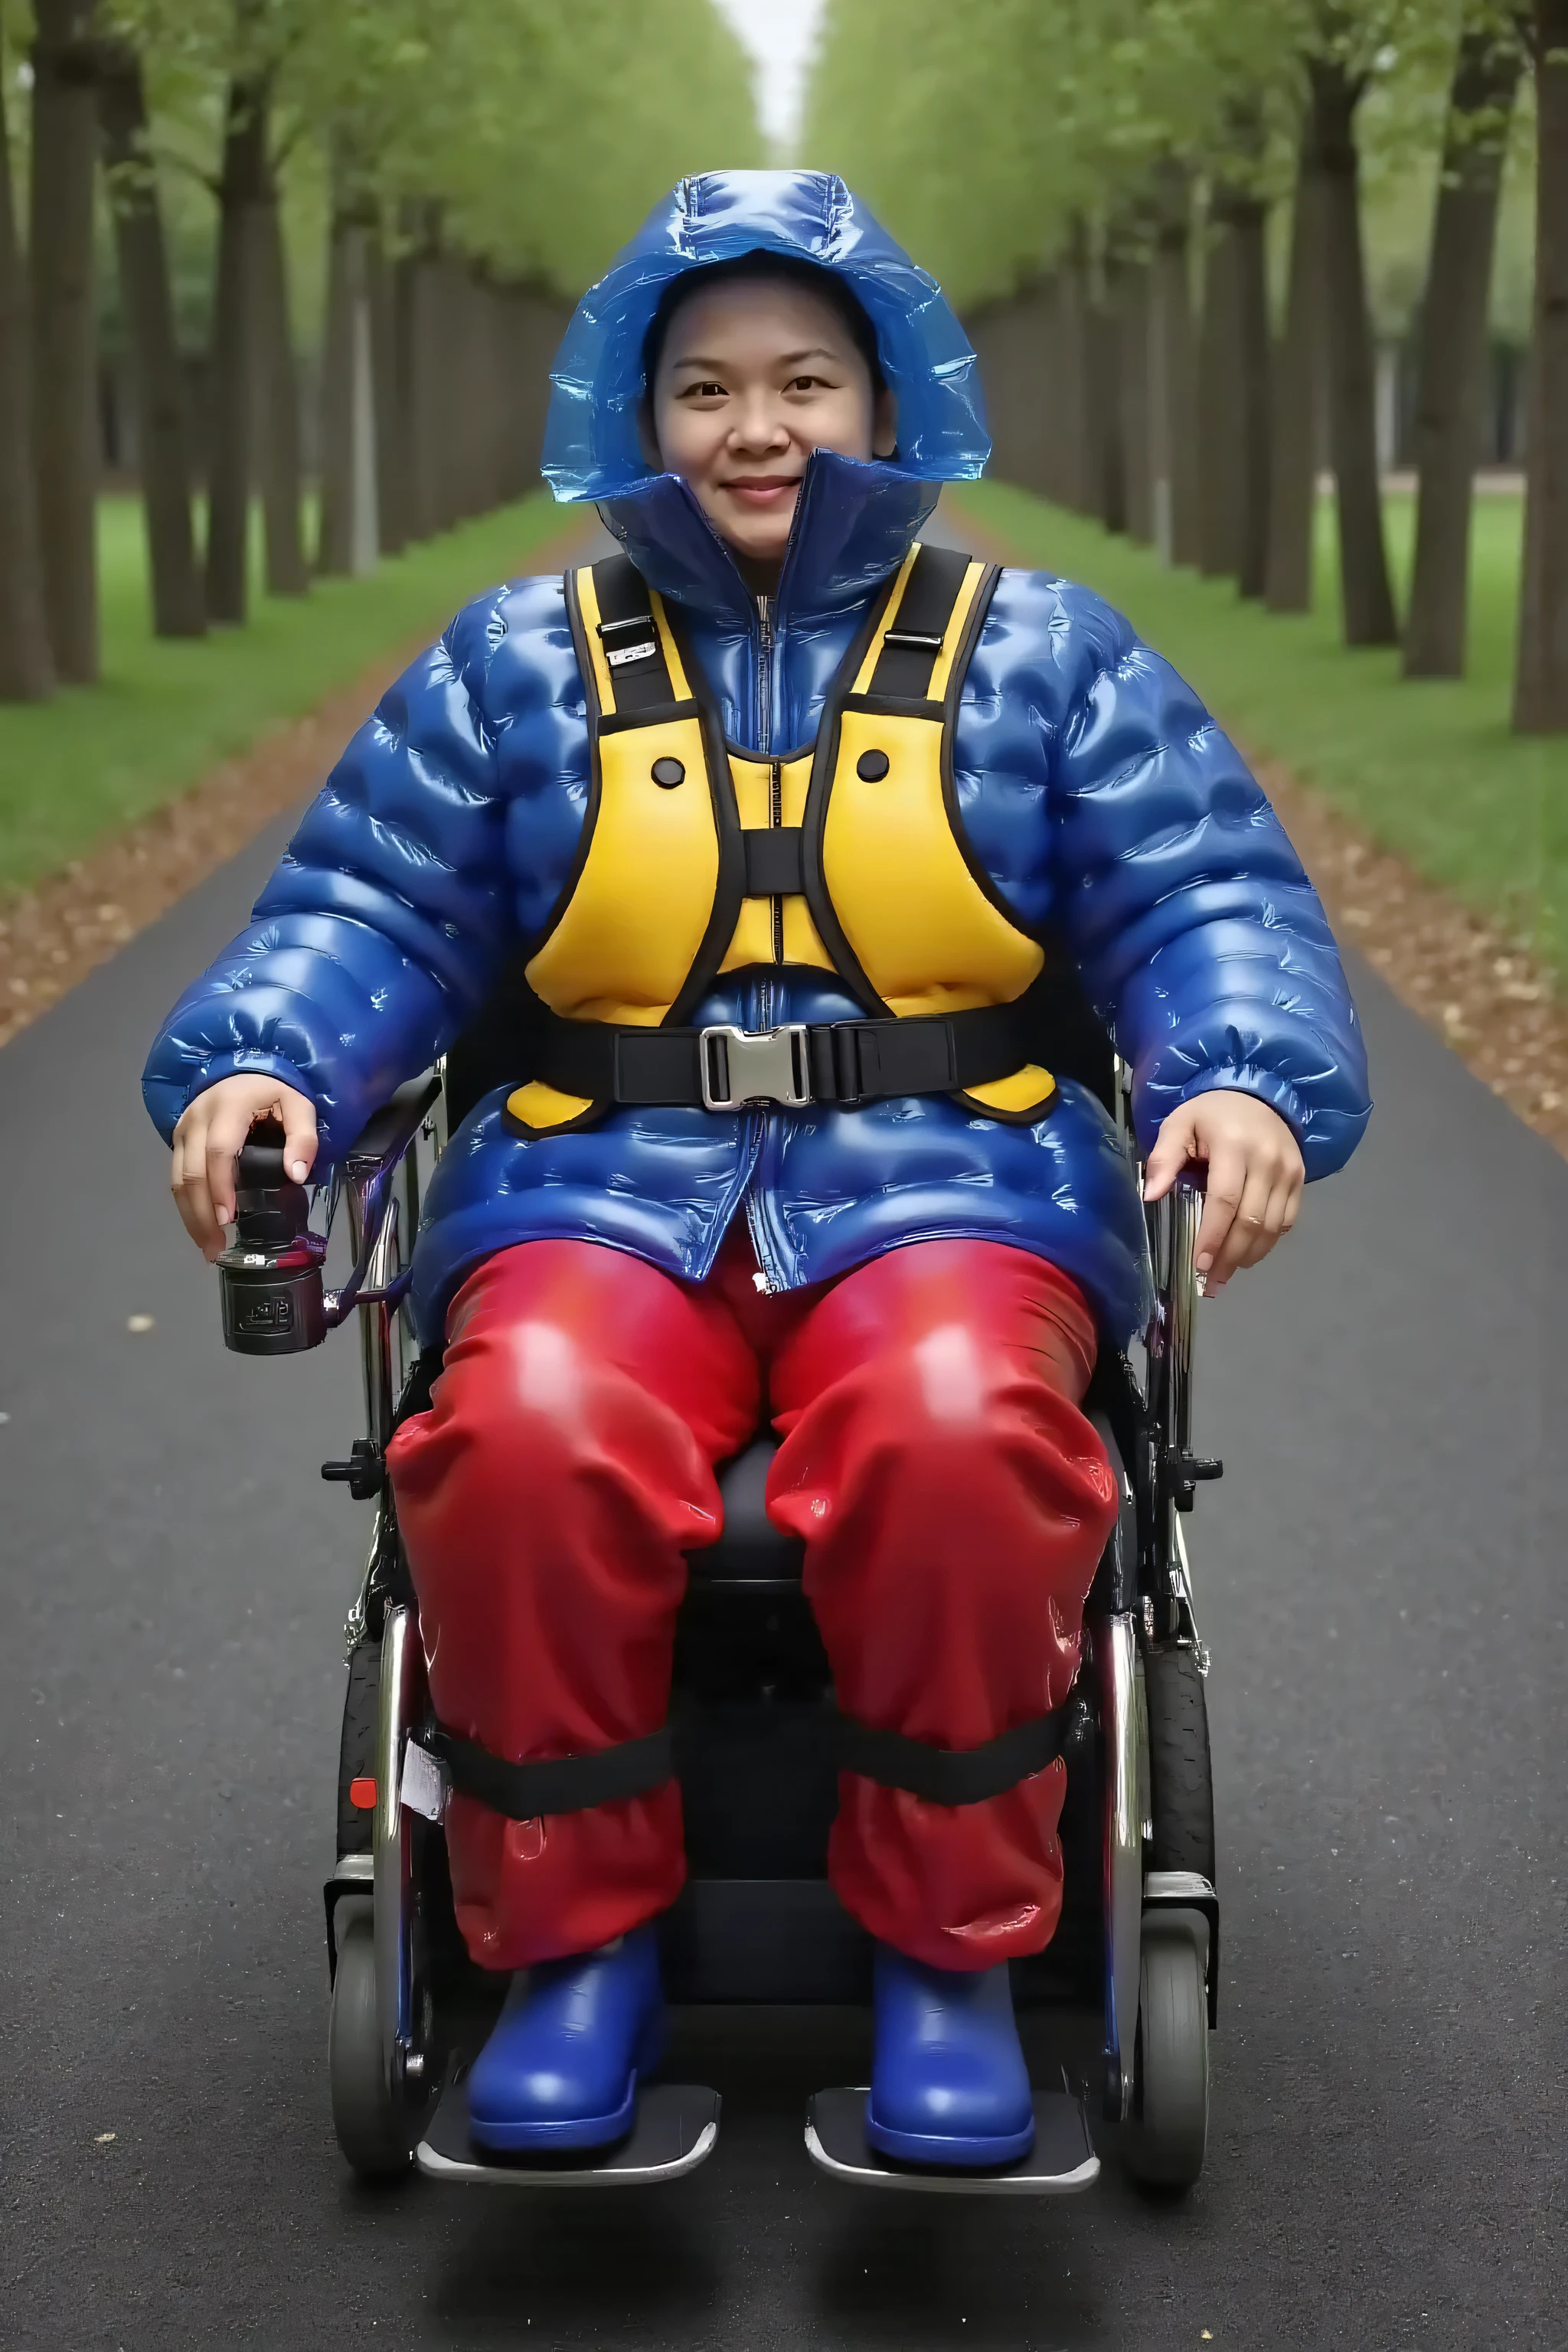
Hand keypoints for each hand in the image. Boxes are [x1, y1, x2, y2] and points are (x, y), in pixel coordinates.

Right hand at [170, 1074, 317, 1260]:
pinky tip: (200, 1226)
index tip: (227, 1218)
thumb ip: (303, 1137)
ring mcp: (184, 1127)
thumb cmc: (275, 1091)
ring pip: (178, 1177)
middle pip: (192, 1171)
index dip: (220, 1186)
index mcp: (229, 1106)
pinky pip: (176, 1175)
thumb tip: (296, 1174)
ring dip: (189, 1215)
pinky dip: (186, 1204)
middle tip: (215, 1247)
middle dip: (201, 1212)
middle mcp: (198, 1116)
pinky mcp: (178, 1138)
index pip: (219, 1151)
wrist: (246, 1070)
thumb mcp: (300, 1106)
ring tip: (207, 1246)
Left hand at [1143, 1091, 1303, 1294]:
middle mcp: (1268, 1160)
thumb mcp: (1179, 1124)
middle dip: (1230, 1256)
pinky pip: (1286, 1220)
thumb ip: (1163, 1158)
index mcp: (1234, 1146)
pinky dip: (1267, 1242)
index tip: (1200, 1265)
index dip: (1213, 1236)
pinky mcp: (1300, 1179)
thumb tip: (1150, 1196)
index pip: (1225, 1200)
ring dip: (1249, 1256)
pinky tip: (1247, 1254)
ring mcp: (1288, 1171)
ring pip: (1272, 1226)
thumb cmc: (1210, 1113)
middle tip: (1211, 1283)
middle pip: (1251, 1220)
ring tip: (1226, 1275)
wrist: (1258, 1092)